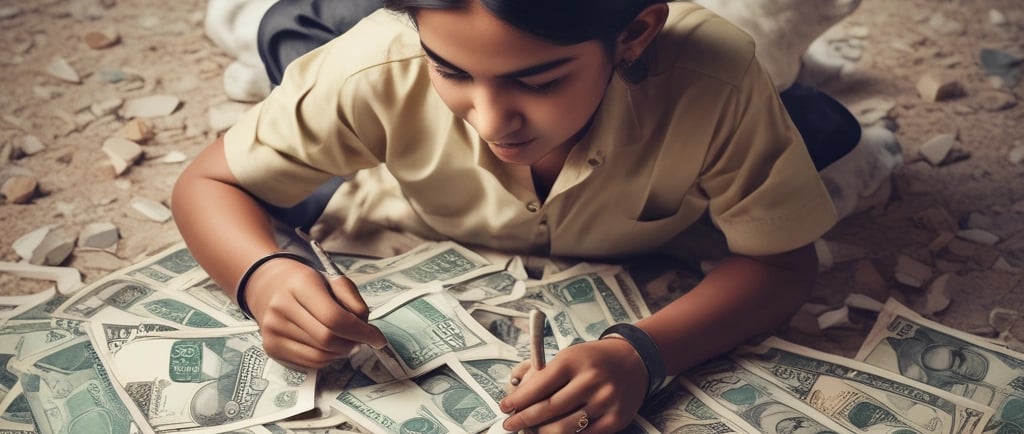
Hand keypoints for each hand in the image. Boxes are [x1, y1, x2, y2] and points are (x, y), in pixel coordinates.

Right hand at [245, 258, 386, 367]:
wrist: (271, 287)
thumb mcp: (333, 280)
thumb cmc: (309, 284)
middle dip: (353, 343)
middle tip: (363, 339)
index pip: (334, 318)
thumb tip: (365, 327)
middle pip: (328, 339)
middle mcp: (281, 308)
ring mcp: (273, 330)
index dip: (361, 332)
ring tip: (345, 340)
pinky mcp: (272, 348)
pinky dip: (327, 358)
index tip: (378, 338)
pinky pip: (310, 363)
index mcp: (300, 285)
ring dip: (341, 352)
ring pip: (320, 355)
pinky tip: (329, 346)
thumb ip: (353, 299)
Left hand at [499, 338, 647, 432]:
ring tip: (531, 429)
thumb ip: (543, 375)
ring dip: (542, 431)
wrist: (633, 360)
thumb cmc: (593, 359)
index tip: (504, 407)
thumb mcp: (568, 356)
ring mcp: (605, 401)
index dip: (518, 400)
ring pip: (564, 427)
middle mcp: (591, 380)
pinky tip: (554, 431)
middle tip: (510, 424)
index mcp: (574, 361)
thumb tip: (518, 398)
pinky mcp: (615, 419)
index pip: (539, 385)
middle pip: (548, 409)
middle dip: (524, 419)